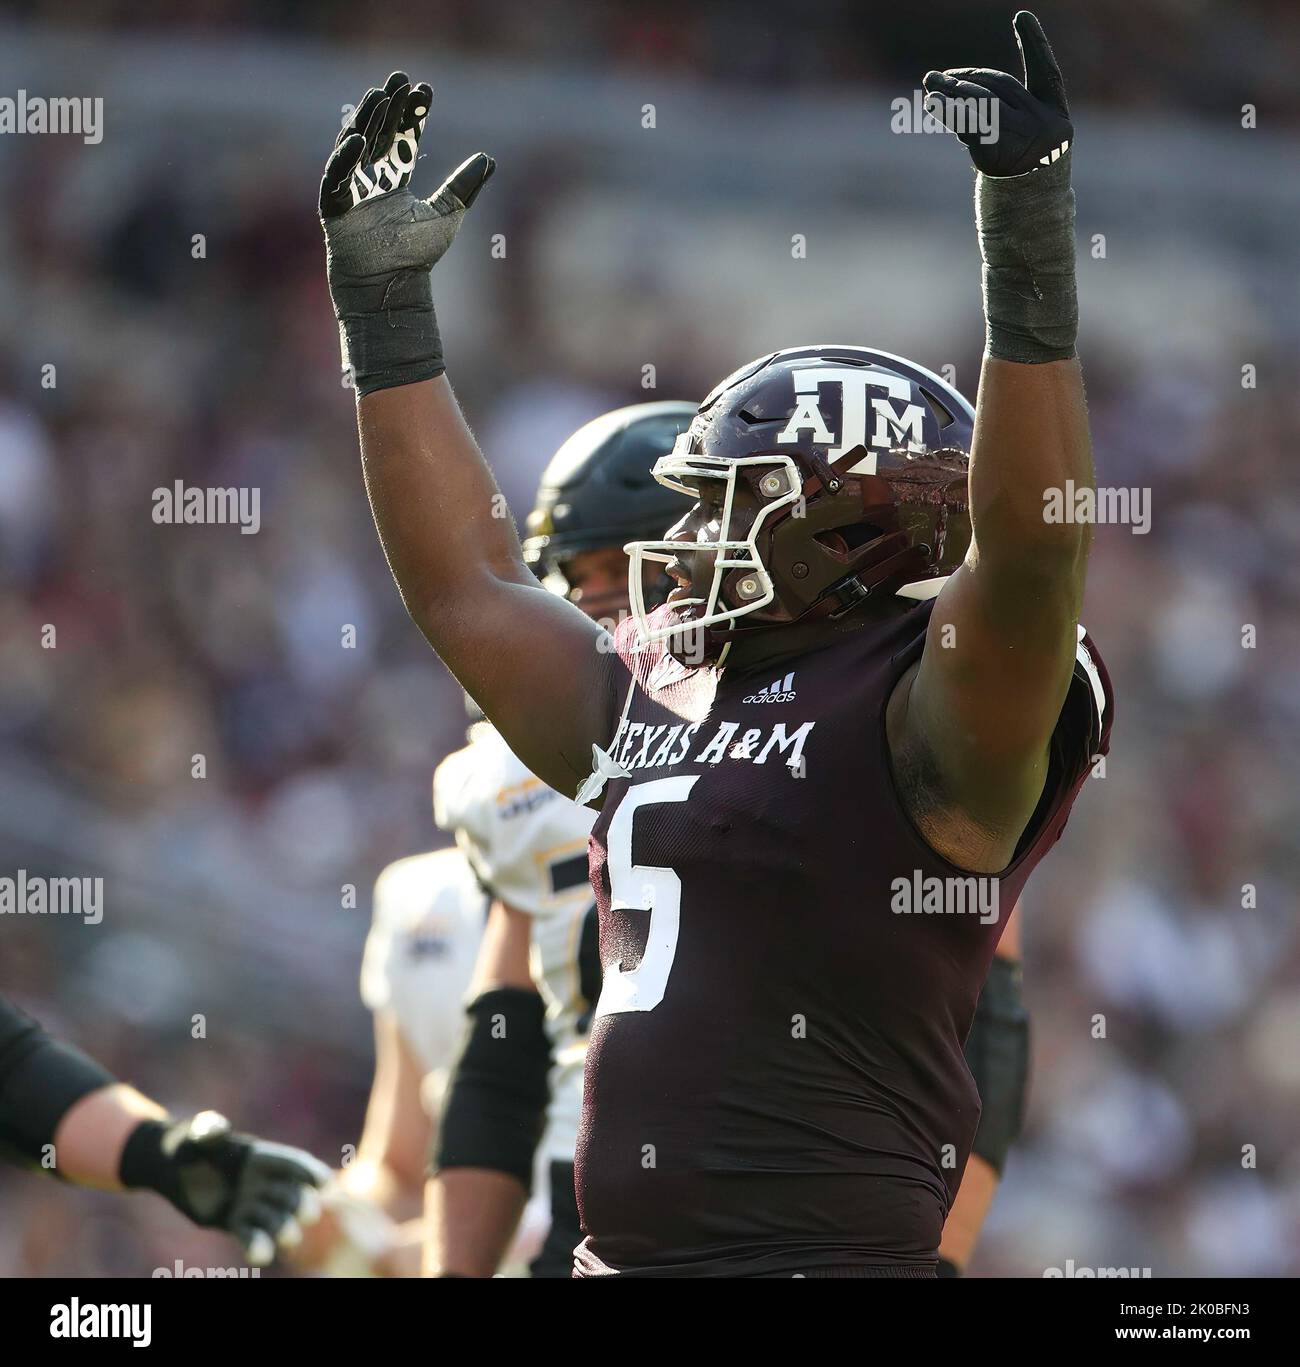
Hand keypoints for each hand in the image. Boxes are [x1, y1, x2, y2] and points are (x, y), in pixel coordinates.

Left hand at [132, 1111, 330, 1266]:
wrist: (172, 1167)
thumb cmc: (188, 1144)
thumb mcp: (197, 1135)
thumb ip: (208, 1130)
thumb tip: (215, 1127)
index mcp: (261, 1156)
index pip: (291, 1163)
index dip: (309, 1172)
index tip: (325, 1184)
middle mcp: (262, 1180)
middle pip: (289, 1193)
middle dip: (301, 1203)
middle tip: (309, 1215)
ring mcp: (251, 1203)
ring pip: (274, 1218)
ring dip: (284, 1228)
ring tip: (289, 1239)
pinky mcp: (235, 1222)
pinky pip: (250, 1235)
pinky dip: (257, 1245)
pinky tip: (260, 1256)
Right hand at [319, 71, 494, 394]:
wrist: (392, 288)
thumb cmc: (416, 258)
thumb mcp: (447, 214)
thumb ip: (465, 186)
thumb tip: (489, 158)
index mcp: (394, 183)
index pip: (403, 139)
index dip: (412, 115)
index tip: (424, 89)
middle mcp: (371, 182)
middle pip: (378, 135)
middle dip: (388, 107)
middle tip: (399, 78)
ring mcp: (350, 193)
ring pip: (356, 147)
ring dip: (367, 121)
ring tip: (379, 95)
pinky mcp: (334, 208)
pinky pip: (336, 178)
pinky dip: (344, 159)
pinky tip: (357, 137)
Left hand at [922, 10, 1070, 176]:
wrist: (1025, 224)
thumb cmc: (1022, 184)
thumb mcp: (1023, 145)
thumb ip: (1005, 115)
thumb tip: (959, 88)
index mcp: (1057, 117)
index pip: (1047, 72)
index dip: (1035, 43)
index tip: (1021, 16)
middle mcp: (1045, 124)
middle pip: (1000, 89)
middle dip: (968, 80)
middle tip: (938, 76)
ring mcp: (1024, 139)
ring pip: (983, 105)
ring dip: (953, 92)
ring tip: (930, 82)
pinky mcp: (1000, 154)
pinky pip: (970, 126)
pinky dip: (949, 112)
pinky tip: (933, 101)